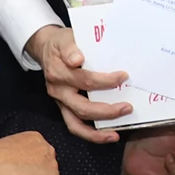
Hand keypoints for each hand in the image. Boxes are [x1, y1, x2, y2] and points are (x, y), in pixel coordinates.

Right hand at [25, 24, 130, 143]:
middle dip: (107, 110)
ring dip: (98, 130)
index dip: (105, 80)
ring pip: (77, 123)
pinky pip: (75, 127)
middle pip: (82, 106)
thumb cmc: (61, 44)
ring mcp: (60, 102)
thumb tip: (77, 59)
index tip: (124, 76)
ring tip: (116, 133)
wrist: (47, 49)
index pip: (84, 79)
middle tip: (128, 107)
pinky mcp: (64, 109)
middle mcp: (58, 90)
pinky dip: (91, 135)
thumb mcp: (66, 38)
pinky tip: (109, 135)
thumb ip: (71, 48)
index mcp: (59, 72)